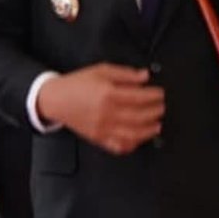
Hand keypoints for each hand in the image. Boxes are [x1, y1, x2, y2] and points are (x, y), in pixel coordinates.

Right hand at [38, 64, 163, 155]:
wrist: (57, 99)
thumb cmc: (77, 84)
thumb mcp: (101, 71)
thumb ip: (125, 74)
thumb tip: (144, 76)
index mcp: (108, 94)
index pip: (139, 97)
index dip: (154, 96)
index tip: (160, 94)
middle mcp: (107, 113)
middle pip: (140, 116)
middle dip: (155, 112)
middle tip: (162, 108)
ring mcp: (103, 128)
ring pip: (133, 134)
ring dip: (149, 131)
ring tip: (157, 125)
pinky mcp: (99, 138)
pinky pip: (119, 146)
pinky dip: (132, 145)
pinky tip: (139, 139)